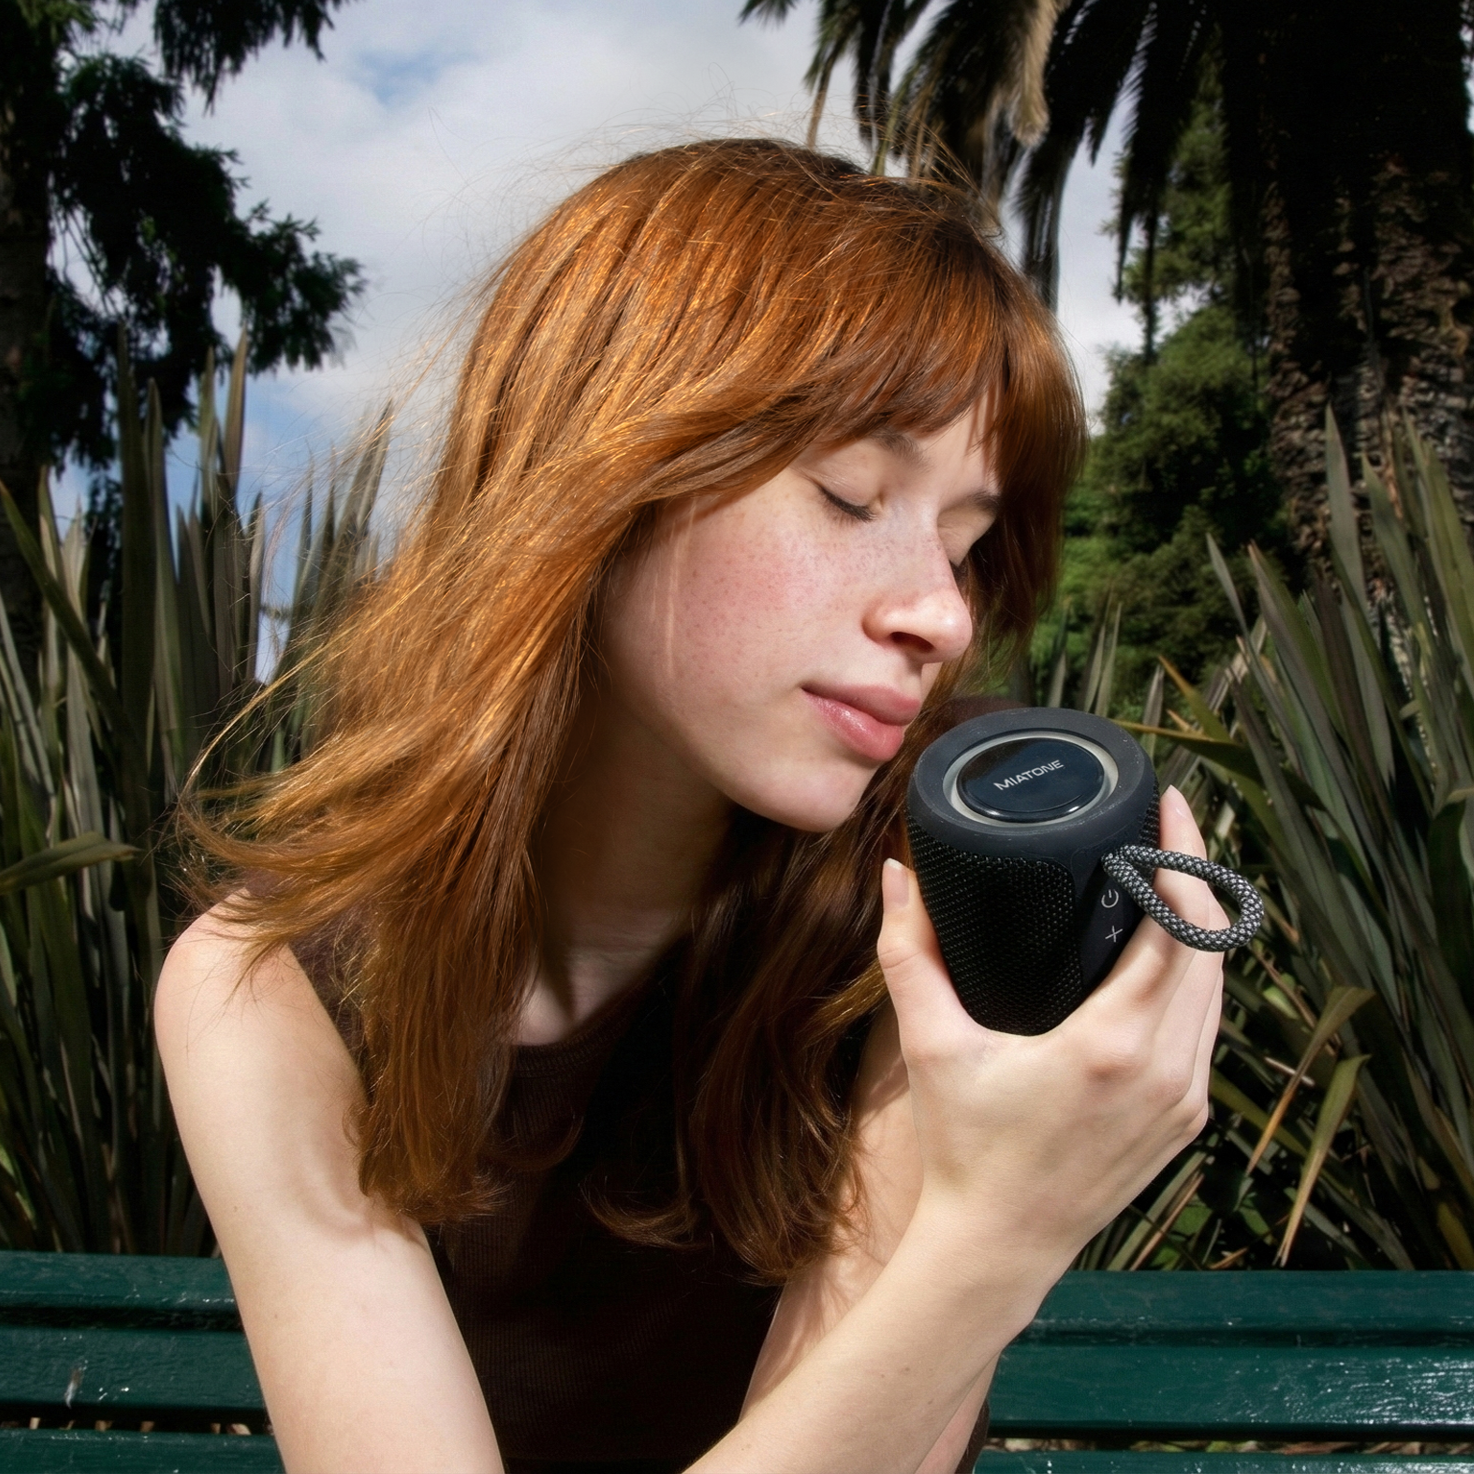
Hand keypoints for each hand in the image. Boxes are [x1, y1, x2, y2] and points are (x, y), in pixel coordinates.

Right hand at [877, 785, 1224, 1276]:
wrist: (999, 1245)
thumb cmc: (964, 1146)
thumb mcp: (931, 1043)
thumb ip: (909, 954)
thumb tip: (895, 875)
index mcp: (1111, 1046)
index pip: (1178, 926)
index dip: (1182, 855)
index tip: (1168, 804)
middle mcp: (1165, 1071)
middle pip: (1214, 946)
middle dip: (1199, 873)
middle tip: (1168, 820)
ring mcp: (1184, 1099)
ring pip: (1219, 988)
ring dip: (1204, 924)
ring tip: (1171, 870)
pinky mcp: (1186, 1118)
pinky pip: (1208, 1027)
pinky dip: (1198, 976)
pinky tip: (1172, 949)